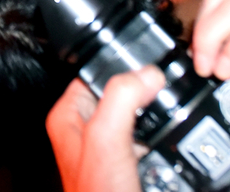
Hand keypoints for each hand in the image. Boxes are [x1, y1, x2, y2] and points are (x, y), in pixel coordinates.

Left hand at [46, 68, 163, 191]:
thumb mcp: (107, 138)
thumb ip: (122, 100)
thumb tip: (148, 73)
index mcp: (67, 116)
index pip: (93, 73)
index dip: (120, 68)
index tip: (146, 71)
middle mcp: (83, 130)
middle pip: (118, 94)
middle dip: (140, 95)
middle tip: (158, 100)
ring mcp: (104, 147)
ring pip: (134, 117)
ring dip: (151, 119)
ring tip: (160, 125)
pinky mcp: (123, 162)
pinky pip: (145, 139)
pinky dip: (158, 139)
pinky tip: (163, 146)